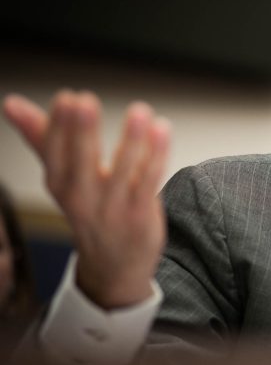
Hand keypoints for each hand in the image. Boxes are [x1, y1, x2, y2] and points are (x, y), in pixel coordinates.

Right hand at [3, 90, 170, 308]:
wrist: (114, 267)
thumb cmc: (89, 210)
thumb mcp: (62, 178)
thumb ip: (41, 137)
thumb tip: (11, 102)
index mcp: (59, 184)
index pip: (54, 153)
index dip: (60, 126)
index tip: (67, 97)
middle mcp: (82, 197)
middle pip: (81, 161)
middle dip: (82, 131)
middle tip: (85, 100)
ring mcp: (113, 208)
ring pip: (123, 170)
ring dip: (132, 139)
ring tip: (139, 111)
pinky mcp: (141, 215)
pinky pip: (149, 181)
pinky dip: (157, 155)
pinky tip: (162, 130)